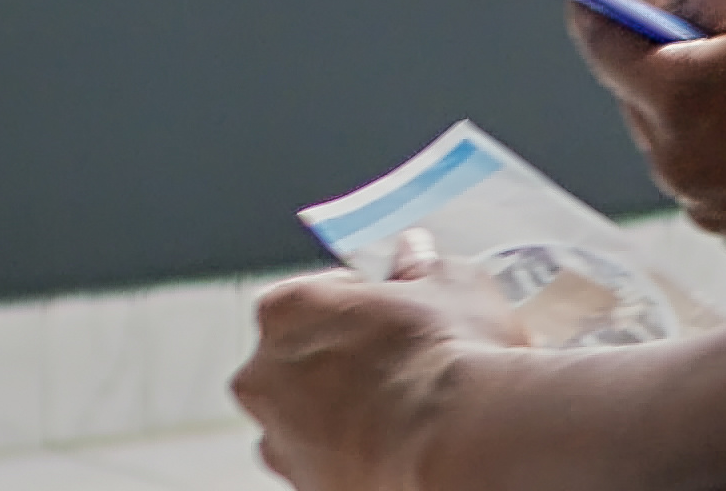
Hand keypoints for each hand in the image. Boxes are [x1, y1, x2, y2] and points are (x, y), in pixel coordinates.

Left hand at [237, 263, 489, 490]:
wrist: (459, 440)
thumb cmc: (447, 357)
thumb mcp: (450, 284)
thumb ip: (419, 266)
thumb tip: (416, 257)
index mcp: (287, 310)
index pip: (305, 294)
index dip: (352, 299)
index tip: (385, 306)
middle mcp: (266, 376)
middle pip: (294, 359)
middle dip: (338, 358)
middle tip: (396, 357)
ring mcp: (281, 439)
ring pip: (302, 418)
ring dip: (338, 411)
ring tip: (401, 407)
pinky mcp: (306, 486)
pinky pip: (321, 462)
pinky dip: (349, 454)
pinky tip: (396, 442)